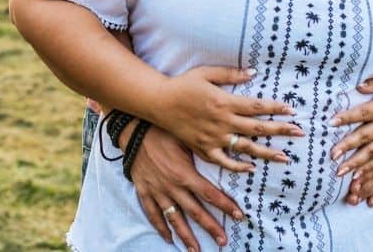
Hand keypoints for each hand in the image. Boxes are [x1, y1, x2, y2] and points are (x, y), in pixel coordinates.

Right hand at [129, 127, 243, 249]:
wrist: (133, 132)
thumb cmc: (162, 132)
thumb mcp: (186, 139)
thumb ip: (203, 152)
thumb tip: (224, 156)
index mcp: (185, 174)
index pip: (210, 194)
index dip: (226, 206)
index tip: (239, 216)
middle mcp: (172, 187)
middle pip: (195, 212)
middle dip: (211, 227)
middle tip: (223, 241)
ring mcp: (157, 192)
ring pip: (174, 218)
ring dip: (186, 236)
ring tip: (195, 250)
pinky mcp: (144, 192)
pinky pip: (152, 214)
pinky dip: (160, 227)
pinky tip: (169, 238)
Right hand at [151, 66, 303, 171]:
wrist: (158, 102)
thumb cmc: (182, 85)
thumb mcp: (205, 73)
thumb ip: (230, 74)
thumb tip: (253, 72)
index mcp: (224, 101)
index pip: (256, 106)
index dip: (275, 108)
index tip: (292, 110)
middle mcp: (222, 121)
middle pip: (257, 127)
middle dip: (280, 130)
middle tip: (299, 132)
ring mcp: (213, 137)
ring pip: (245, 147)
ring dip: (266, 152)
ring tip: (284, 157)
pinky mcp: (203, 148)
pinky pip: (224, 161)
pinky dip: (238, 166)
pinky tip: (252, 168)